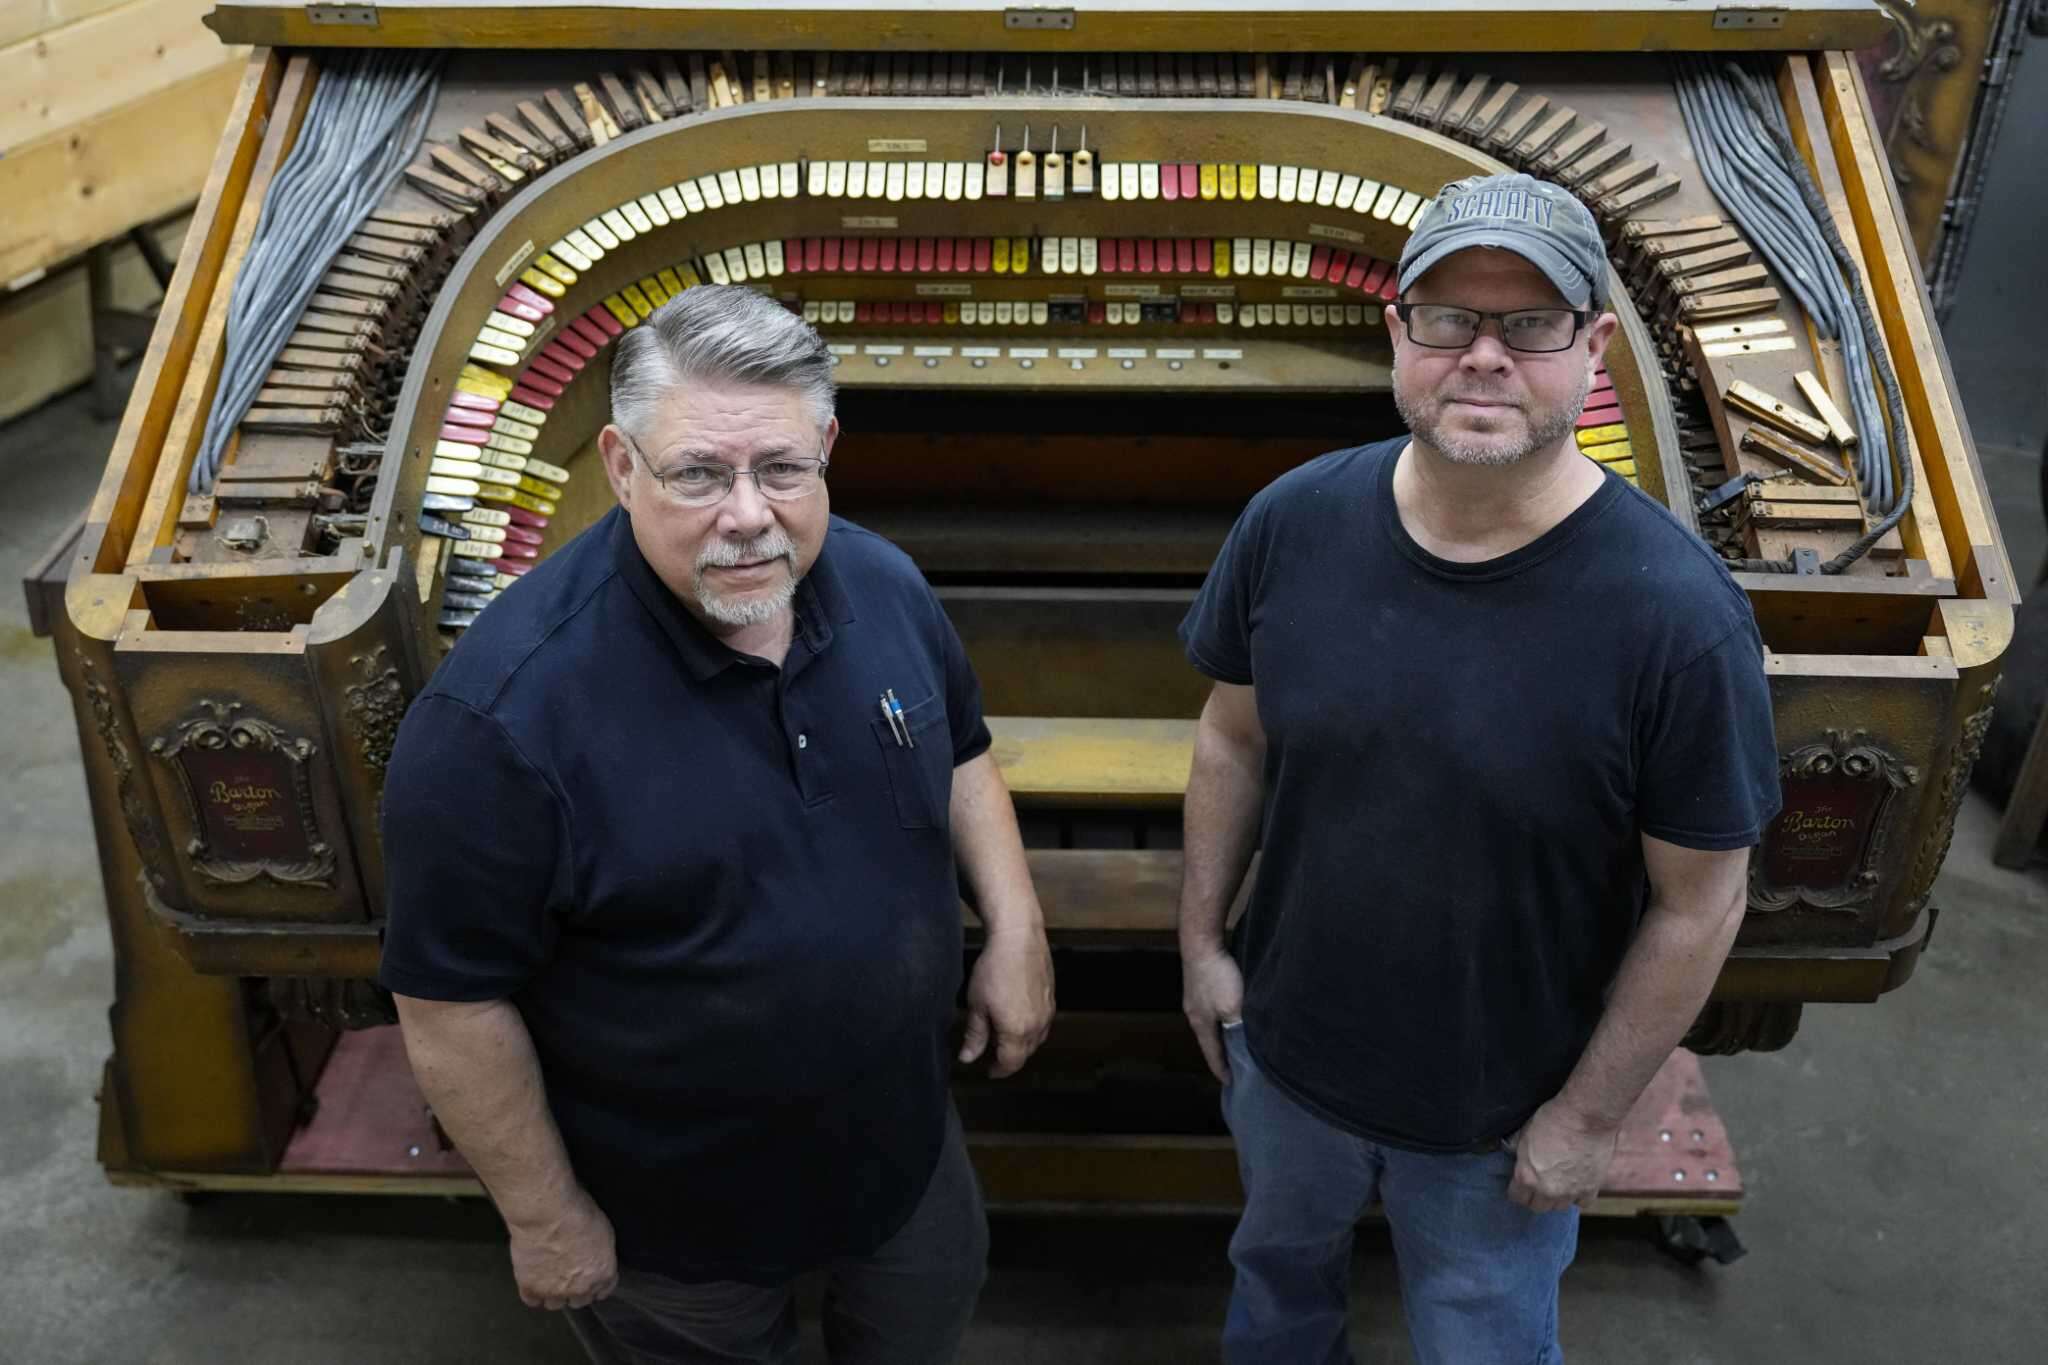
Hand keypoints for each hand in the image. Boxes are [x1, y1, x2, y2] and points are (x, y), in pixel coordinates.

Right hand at [506, 1190, 618, 1310]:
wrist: (547, 1213)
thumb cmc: (577, 1214)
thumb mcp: (604, 1230)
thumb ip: (601, 1253)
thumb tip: (595, 1258)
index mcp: (603, 1273)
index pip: (604, 1291)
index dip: (595, 1285)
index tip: (589, 1280)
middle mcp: (581, 1288)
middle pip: (580, 1301)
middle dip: (575, 1291)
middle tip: (567, 1275)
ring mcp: (555, 1292)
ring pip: (555, 1304)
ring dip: (553, 1294)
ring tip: (547, 1278)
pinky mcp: (531, 1288)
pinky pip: (532, 1301)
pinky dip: (532, 1293)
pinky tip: (532, 1281)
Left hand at [959, 924, 1053, 1077]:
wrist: (1018, 938)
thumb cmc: (995, 968)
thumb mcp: (977, 1004)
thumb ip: (975, 1035)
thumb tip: (968, 1058)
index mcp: (1017, 1031)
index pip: (1010, 1063)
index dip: (998, 1070)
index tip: (989, 1071)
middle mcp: (1037, 1025)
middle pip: (1025, 1054)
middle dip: (1009, 1058)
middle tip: (993, 1056)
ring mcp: (1047, 1012)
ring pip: (1036, 1040)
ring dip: (1022, 1045)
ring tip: (1005, 1039)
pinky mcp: (1051, 998)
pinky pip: (1043, 1024)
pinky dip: (1031, 1029)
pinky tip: (1019, 1019)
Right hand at [1180, 941, 1244, 1084]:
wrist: (1201, 942)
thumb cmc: (1218, 976)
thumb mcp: (1233, 1008)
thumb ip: (1239, 1029)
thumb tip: (1246, 1047)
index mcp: (1201, 1025)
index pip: (1212, 1056)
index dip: (1223, 1071)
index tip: (1233, 1084)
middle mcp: (1194, 1014)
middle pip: (1209, 1041)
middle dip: (1222, 1054)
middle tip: (1236, 1065)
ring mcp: (1194, 999)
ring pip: (1210, 1025)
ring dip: (1222, 1035)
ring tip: (1234, 1042)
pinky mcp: (1198, 984)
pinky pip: (1210, 1010)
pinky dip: (1220, 1018)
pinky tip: (1228, 1014)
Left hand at [1508, 1097, 1620, 1211]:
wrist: (1585, 1117)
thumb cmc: (1552, 1120)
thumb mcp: (1524, 1132)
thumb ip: (1516, 1149)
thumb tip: (1511, 1151)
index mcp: (1526, 1177)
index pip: (1516, 1197)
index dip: (1516, 1191)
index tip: (1519, 1185)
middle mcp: (1547, 1190)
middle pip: (1538, 1207)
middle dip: (1535, 1197)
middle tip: (1537, 1185)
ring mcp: (1570, 1192)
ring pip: (1559, 1207)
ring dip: (1556, 1199)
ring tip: (1557, 1185)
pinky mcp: (1591, 1189)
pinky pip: (1581, 1203)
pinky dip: (1578, 1196)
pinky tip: (1576, 1185)